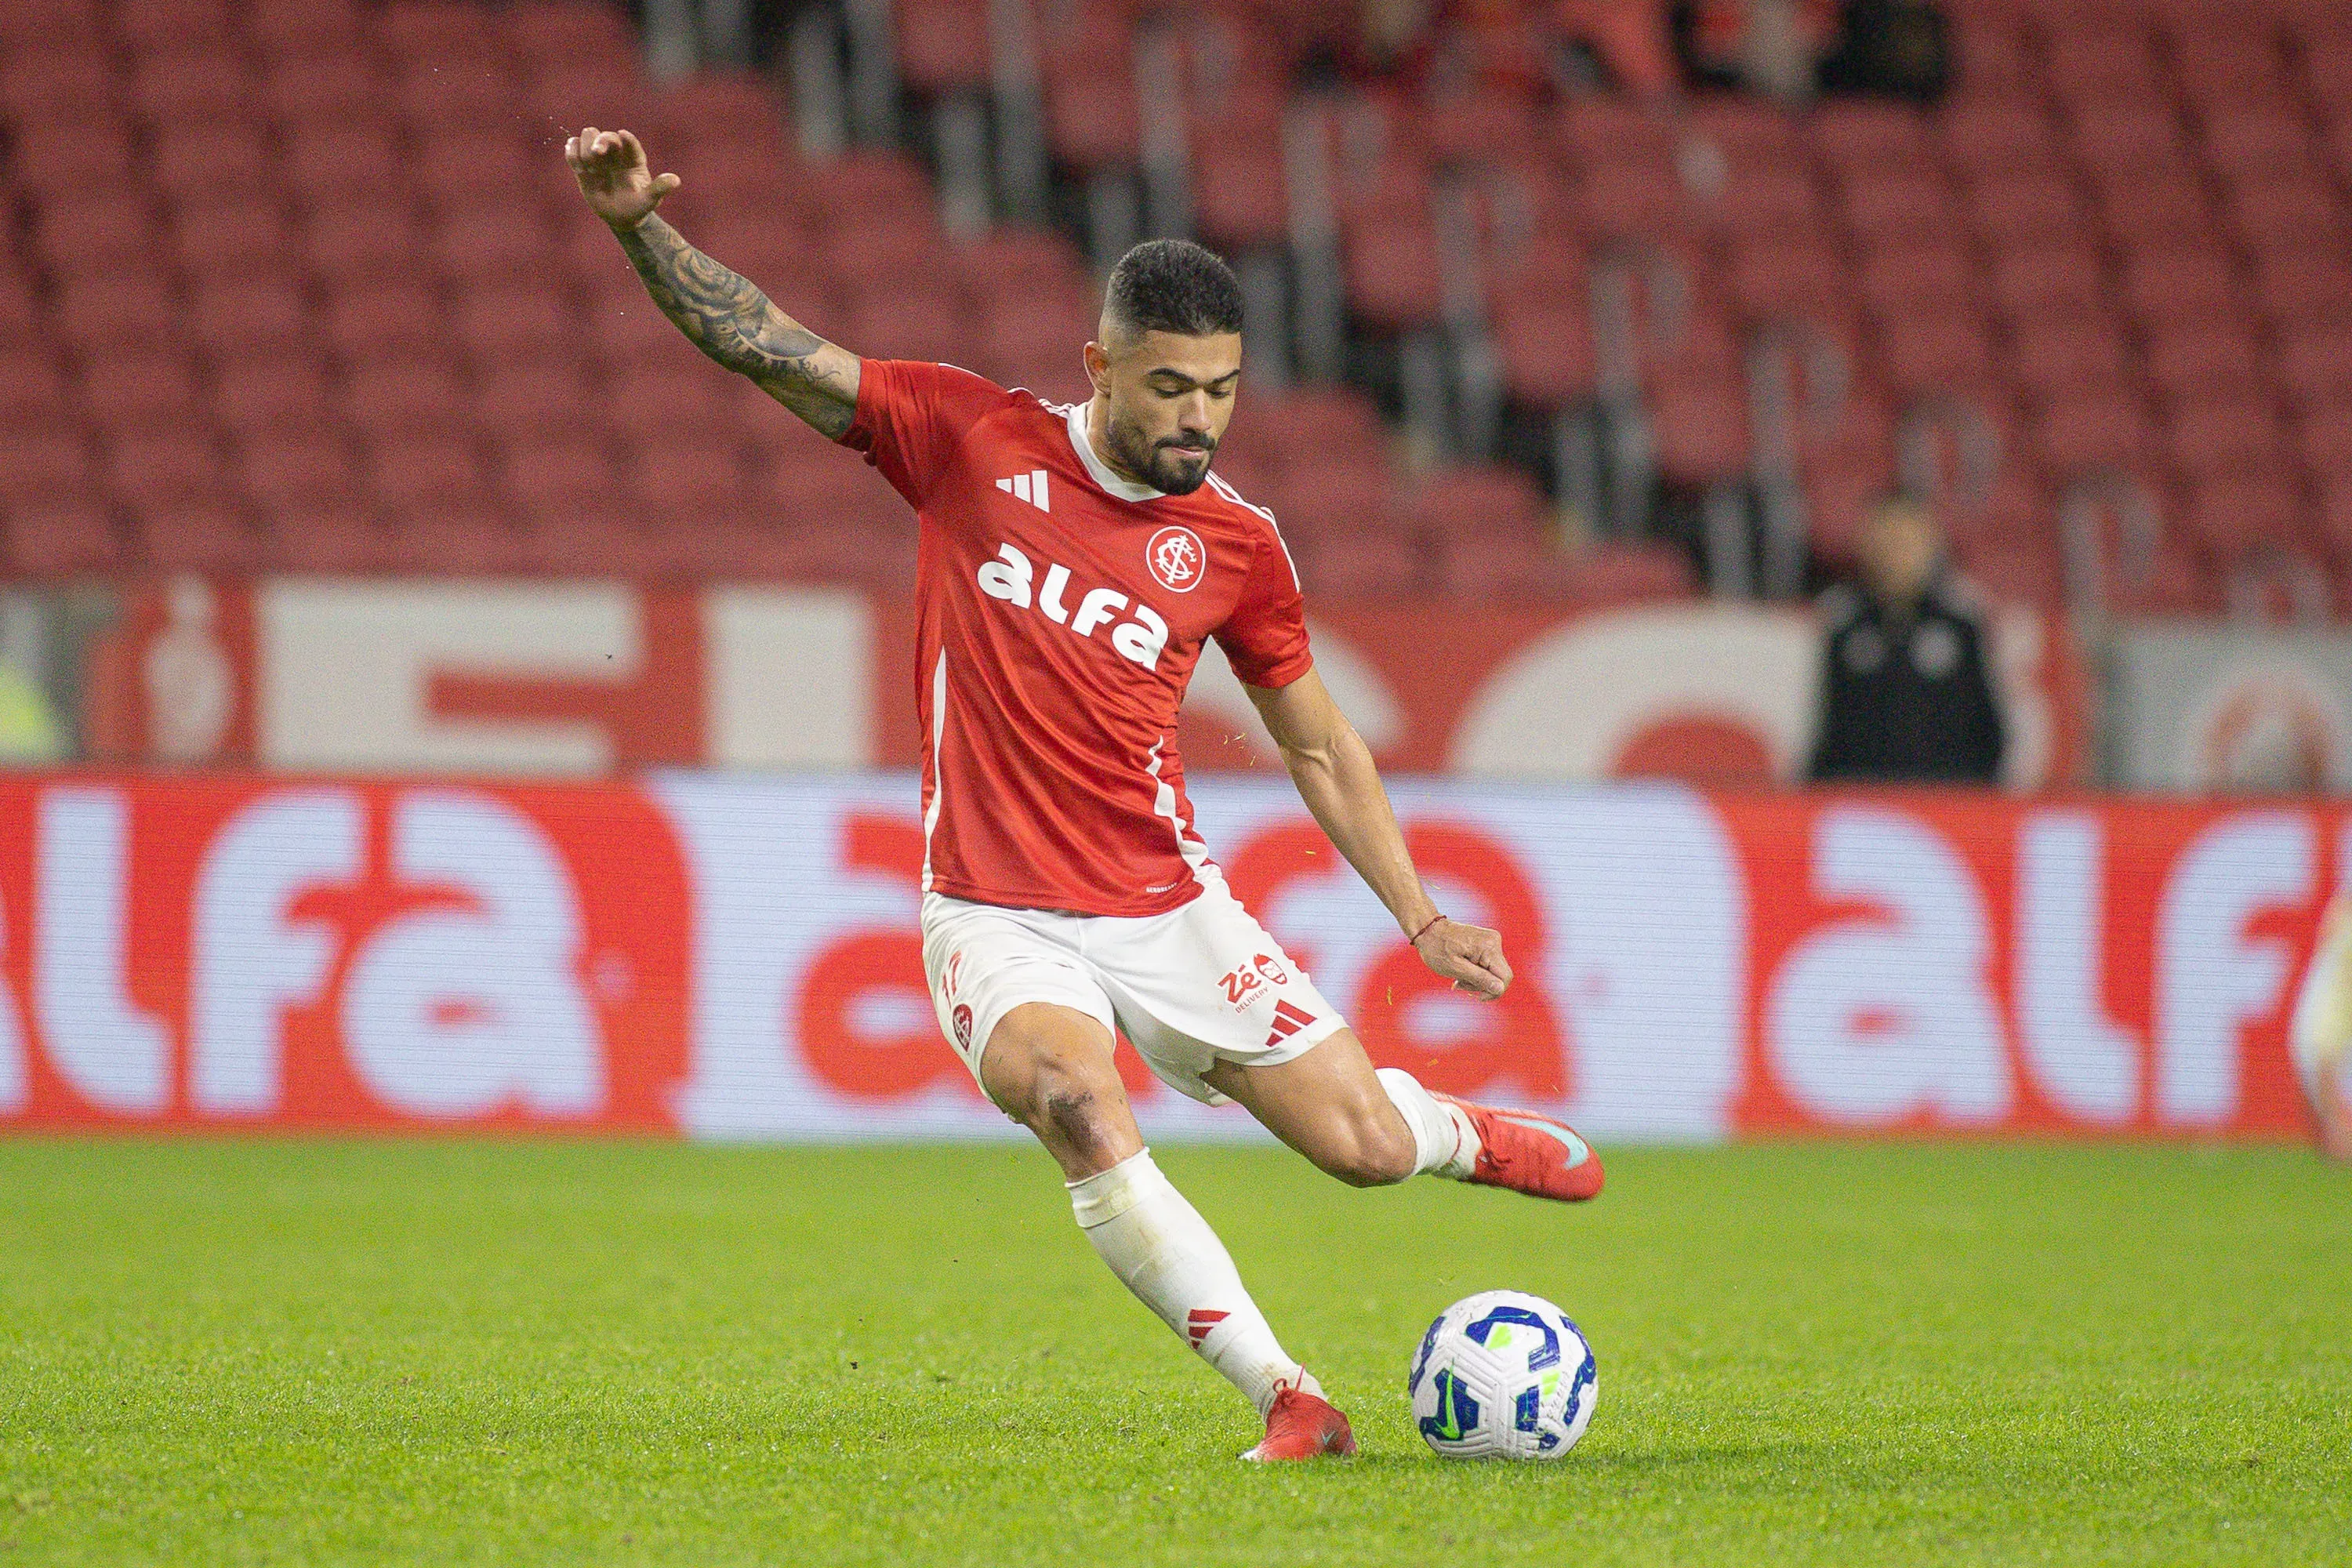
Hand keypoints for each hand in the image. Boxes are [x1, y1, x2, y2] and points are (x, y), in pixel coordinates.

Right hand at [565, 126, 679, 229]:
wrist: (620, 217)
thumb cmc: (637, 207)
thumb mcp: (650, 200)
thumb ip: (659, 189)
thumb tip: (675, 180)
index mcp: (634, 159)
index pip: (630, 142)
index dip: (626, 138)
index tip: (623, 135)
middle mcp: (616, 154)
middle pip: (606, 135)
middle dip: (599, 140)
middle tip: (596, 155)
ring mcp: (599, 157)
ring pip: (588, 135)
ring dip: (585, 148)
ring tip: (589, 169)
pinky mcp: (583, 164)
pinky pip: (572, 149)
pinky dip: (571, 152)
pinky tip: (578, 168)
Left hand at [1412, 917, 1511, 999]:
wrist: (1428, 929)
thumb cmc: (1437, 948)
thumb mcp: (1456, 968)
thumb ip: (1479, 978)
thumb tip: (1499, 989)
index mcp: (1488, 946)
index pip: (1505, 976)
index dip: (1494, 991)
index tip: (1477, 997)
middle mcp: (1494, 941)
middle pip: (1499, 975)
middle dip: (1481, 985)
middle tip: (1459, 984)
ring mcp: (1491, 941)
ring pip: (1493, 972)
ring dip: (1476, 979)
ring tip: (1457, 978)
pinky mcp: (1486, 944)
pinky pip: (1487, 965)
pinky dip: (1475, 972)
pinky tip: (1461, 971)